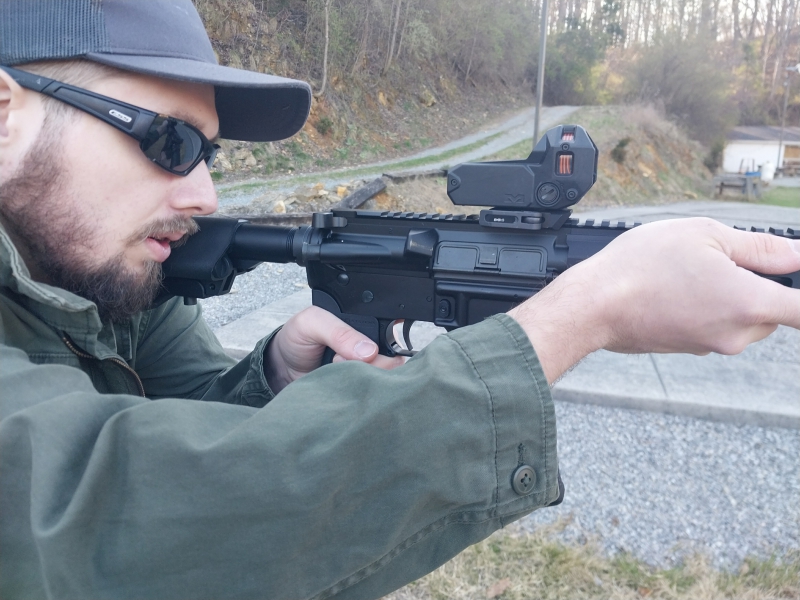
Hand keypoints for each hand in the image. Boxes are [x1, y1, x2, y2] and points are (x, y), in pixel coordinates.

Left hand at [265, 306, 403, 392]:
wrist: (279, 370)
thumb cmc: (296, 340)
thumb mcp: (312, 323)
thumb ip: (338, 331)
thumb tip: (369, 351)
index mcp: (367, 326)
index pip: (393, 336)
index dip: (383, 344)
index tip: (362, 350)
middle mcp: (374, 351)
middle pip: (393, 362)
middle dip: (367, 365)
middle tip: (338, 360)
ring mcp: (368, 374)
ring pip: (384, 382)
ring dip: (360, 380)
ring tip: (335, 371)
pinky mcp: (360, 395)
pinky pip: (371, 399)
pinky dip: (356, 395)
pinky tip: (340, 387)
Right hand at [508, 218, 799, 383]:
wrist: (592, 305)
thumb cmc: (640, 267)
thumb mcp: (703, 235)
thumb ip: (759, 247)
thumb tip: (796, 256)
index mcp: (748, 303)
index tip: (794, 276)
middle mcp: (735, 334)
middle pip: (774, 313)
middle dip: (760, 286)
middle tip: (726, 258)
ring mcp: (711, 345)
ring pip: (743, 320)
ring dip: (731, 297)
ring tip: (690, 270)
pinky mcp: (689, 348)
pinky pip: (715, 327)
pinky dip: (706, 308)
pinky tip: (675, 287)